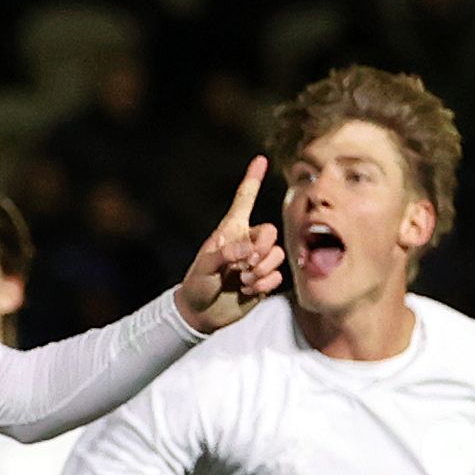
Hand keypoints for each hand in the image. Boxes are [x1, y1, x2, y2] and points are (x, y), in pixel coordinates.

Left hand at [173, 158, 285, 332]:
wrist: (200, 314)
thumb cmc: (197, 286)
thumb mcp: (204, 267)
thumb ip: (225, 254)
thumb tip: (249, 249)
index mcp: (230, 231)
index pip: (244, 200)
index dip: (253, 179)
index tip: (261, 159)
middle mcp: (247, 242)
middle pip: (271, 231)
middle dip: (261, 249)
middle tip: (243, 265)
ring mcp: (257, 260)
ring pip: (278, 255)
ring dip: (261, 270)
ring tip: (241, 280)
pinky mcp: (264, 279)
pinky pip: (277, 275)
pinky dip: (264, 283)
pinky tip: (247, 290)